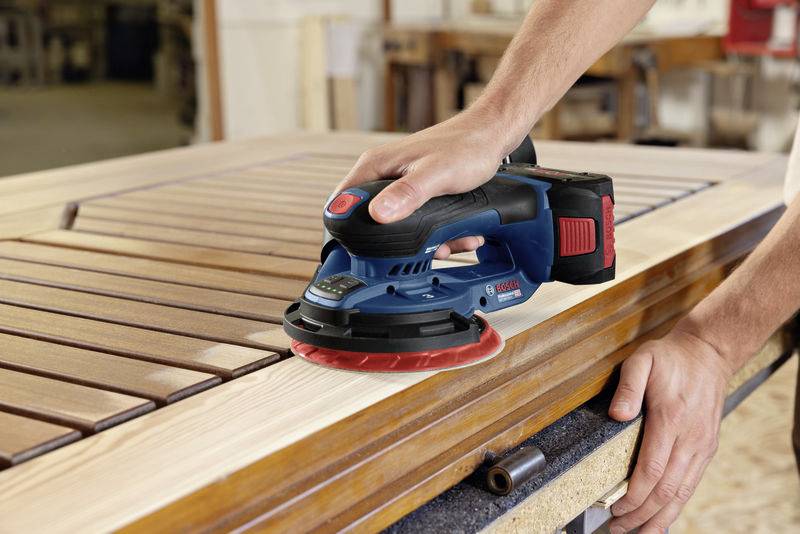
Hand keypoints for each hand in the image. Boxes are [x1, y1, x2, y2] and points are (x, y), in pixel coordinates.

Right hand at [336, 110, 520, 258]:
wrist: (492, 136)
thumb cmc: (466, 146)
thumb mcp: (436, 174)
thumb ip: (407, 194)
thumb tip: (377, 214)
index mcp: (376, 166)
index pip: (342, 201)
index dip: (346, 229)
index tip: (365, 251)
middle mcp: (384, 175)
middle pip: (371, 220)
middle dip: (397, 243)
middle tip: (422, 251)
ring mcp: (400, 185)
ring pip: (399, 226)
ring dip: (425, 242)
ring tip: (448, 243)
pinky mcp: (417, 193)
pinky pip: (418, 221)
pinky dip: (437, 234)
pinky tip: (456, 236)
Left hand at [607, 324, 733, 532]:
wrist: (708, 354)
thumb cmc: (670, 358)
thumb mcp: (642, 360)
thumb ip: (628, 387)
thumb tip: (616, 414)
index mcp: (671, 419)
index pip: (652, 470)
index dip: (633, 495)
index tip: (615, 509)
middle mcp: (690, 439)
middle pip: (666, 490)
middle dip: (641, 515)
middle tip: (617, 528)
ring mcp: (701, 446)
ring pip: (682, 494)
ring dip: (658, 517)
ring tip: (636, 532)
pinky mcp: (706, 449)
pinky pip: (691, 485)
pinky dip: (676, 506)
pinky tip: (661, 519)